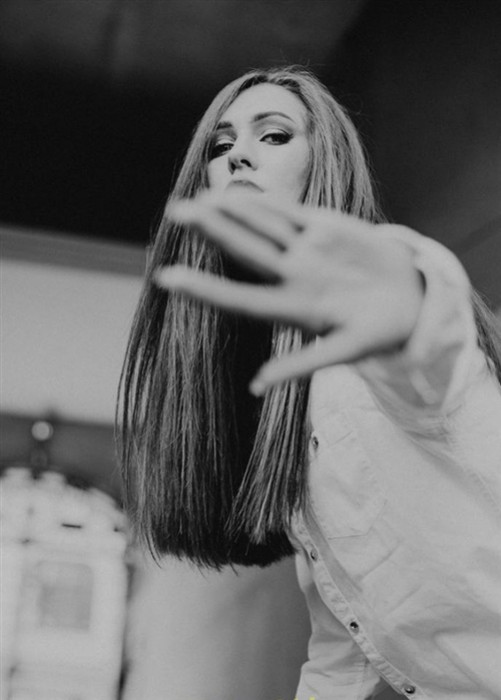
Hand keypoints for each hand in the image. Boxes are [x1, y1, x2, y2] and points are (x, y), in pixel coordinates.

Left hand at [155, 192, 422, 393]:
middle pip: (246, 251)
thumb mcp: (348, 351)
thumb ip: (303, 366)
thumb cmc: (380, 333)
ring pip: (261, 227)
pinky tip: (234, 195)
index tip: (167, 279)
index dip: (205, 289)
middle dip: (212, 231)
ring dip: (230, 210)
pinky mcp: (324, 229)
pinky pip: (287, 213)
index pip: (241, 298)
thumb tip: (256, 387)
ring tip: (196, 197)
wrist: (411, 300)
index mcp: (295, 310)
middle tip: (175, 213)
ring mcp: (305, 252)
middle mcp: (292, 277)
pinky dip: (261, 204)